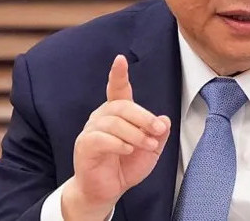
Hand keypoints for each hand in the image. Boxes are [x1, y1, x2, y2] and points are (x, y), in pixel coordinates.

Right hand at [61, 55, 170, 219]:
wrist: (108, 189)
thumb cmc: (127, 164)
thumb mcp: (151, 148)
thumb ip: (159, 133)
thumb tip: (164, 119)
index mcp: (118, 112)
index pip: (118, 88)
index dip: (119, 74)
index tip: (120, 59)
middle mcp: (103, 116)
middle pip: (123, 106)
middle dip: (144, 117)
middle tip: (157, 129)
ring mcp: (91, 130)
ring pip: (114, 122)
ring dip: (135, 133)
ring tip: (147, 145)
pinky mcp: (84, 145)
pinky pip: (101, 138)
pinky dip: (119, 143)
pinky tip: (128, 150)